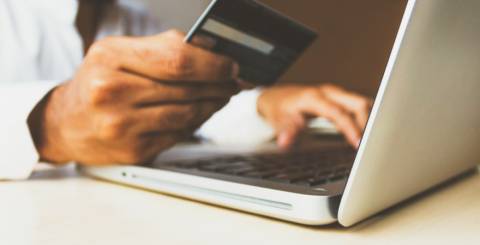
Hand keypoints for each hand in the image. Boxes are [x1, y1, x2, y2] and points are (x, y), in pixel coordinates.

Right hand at [30, 30, 239, 164]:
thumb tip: (212, 49)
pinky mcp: (132, 150)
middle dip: (219, 84)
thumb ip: (162, 48)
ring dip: (212, 105)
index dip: (212, 63)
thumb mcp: (118, 53)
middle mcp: (112, 92)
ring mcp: (121, 125)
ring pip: (187, 114)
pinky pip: (178, 135)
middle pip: (186, 88)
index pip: (176, 59)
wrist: (65, 123)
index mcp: (110, 57)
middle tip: (234, 82)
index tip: (231, 65)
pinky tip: (200, 113)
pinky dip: (195, 123)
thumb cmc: (97, 83)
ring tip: (221, 96)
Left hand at [257, 84, 372, 148]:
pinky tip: (368, 133)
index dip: (350, 128)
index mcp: (315, 97)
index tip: (358, 143)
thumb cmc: (279, 108)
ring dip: (370, 119)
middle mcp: (328, 92)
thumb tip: (285, 142)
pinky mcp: (339, 99)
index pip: (339, 112)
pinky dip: (366, 118)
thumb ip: (285, 131)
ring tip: (374, 140)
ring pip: (362, 103)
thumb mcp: (278, 120)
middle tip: (371, 144)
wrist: (276, 97)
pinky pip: (358, 106)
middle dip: (368, 123)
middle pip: (357, 103)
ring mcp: (335, 94)